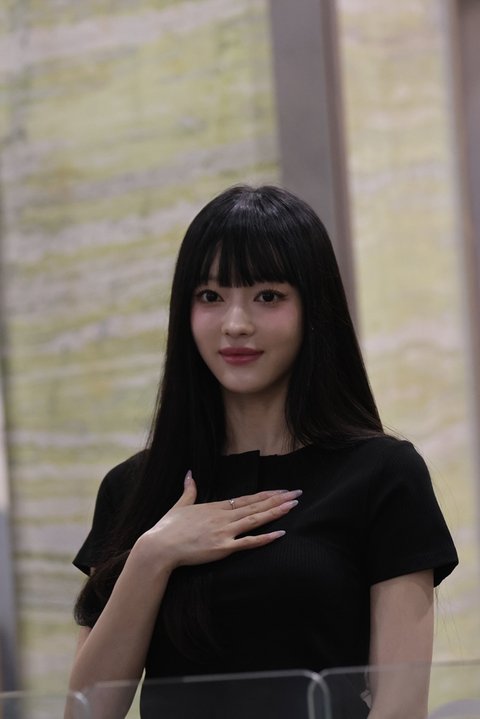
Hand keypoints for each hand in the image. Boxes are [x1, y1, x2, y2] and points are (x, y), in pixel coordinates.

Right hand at [137, 472, 300, 569]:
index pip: (247, 499)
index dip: (266, 495)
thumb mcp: (180, 505)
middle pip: (256, 506)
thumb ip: (188, 490)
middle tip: (297, 494)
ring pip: (256, 520)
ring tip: (293, 506)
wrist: (159, 547)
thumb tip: (189, 473)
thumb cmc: (167, 528)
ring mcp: (224, 532)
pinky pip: (248, 543)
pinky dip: (265, 538)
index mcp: (215, 507)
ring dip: (276, 512)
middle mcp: (223, 517)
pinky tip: (280, 533)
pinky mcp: (222, 548)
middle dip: (278, 500)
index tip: (282, 491)